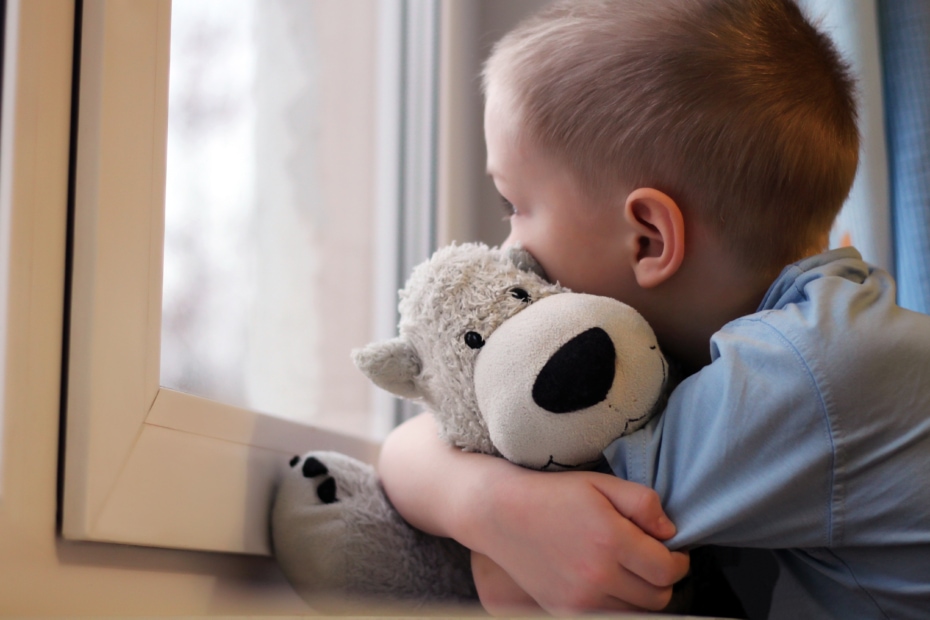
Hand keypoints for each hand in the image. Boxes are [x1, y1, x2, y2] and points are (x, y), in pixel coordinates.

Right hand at [469, 467, 689, 613]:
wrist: (501, 514)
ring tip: (627, 569)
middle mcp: (597, 576)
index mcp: (611, 540)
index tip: (673, 551)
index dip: (679, 561)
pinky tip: (608, 582)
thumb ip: (643, 503)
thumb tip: (670, 532)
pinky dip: (617, 604)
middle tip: (651, 559)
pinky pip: (609, 617)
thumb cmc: (553, 494)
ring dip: (641, 594)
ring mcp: (579, 599)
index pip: (668, 570)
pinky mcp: (564, 610)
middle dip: (663, 579)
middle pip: (658, 597)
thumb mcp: (601, 483)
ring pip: (636, 612)